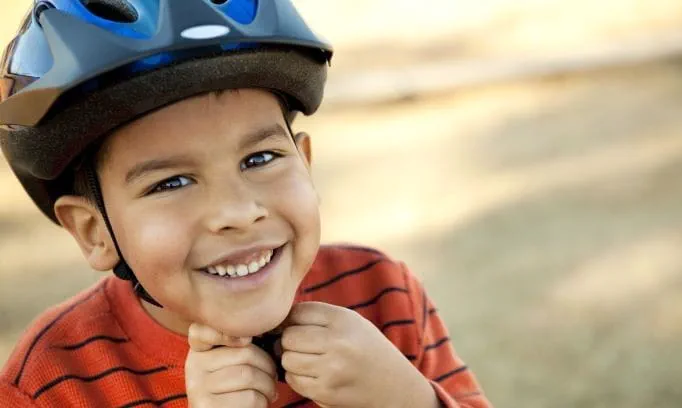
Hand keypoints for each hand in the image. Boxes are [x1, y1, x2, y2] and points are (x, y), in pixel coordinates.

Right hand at [185, 323, 278, 407]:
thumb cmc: (237, 388)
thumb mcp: (233, 362)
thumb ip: (239, 346)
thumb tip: (249, 336)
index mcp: (200, 350)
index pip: (203, 330)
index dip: (226, 332)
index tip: (247, 339)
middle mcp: (194, 365)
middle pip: (244, 353)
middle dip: (268, 366)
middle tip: (273, 377)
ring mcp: (198, 386)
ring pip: (248, 375)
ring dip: (268, 385)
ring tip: (270, 392)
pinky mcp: (207, 406)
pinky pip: (249, 397)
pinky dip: (263, 401)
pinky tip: (260, 403)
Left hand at [280, 302, 438, 407]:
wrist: (395, 386)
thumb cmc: (366, 350)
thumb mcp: (351, 323)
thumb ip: (318, 316)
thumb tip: (276, 319)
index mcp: (343, 319)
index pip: (297, 312)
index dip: (290, 320)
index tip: (295, 327)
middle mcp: (338, 341)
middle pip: (288, 336)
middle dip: (289, 342)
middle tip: (300, 346)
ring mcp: (332, 368)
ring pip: (287, 359)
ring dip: (292, 361)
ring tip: (310, 361)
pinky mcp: (326, 391)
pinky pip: (294, 380)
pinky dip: (298, 378)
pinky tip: (314, 376)